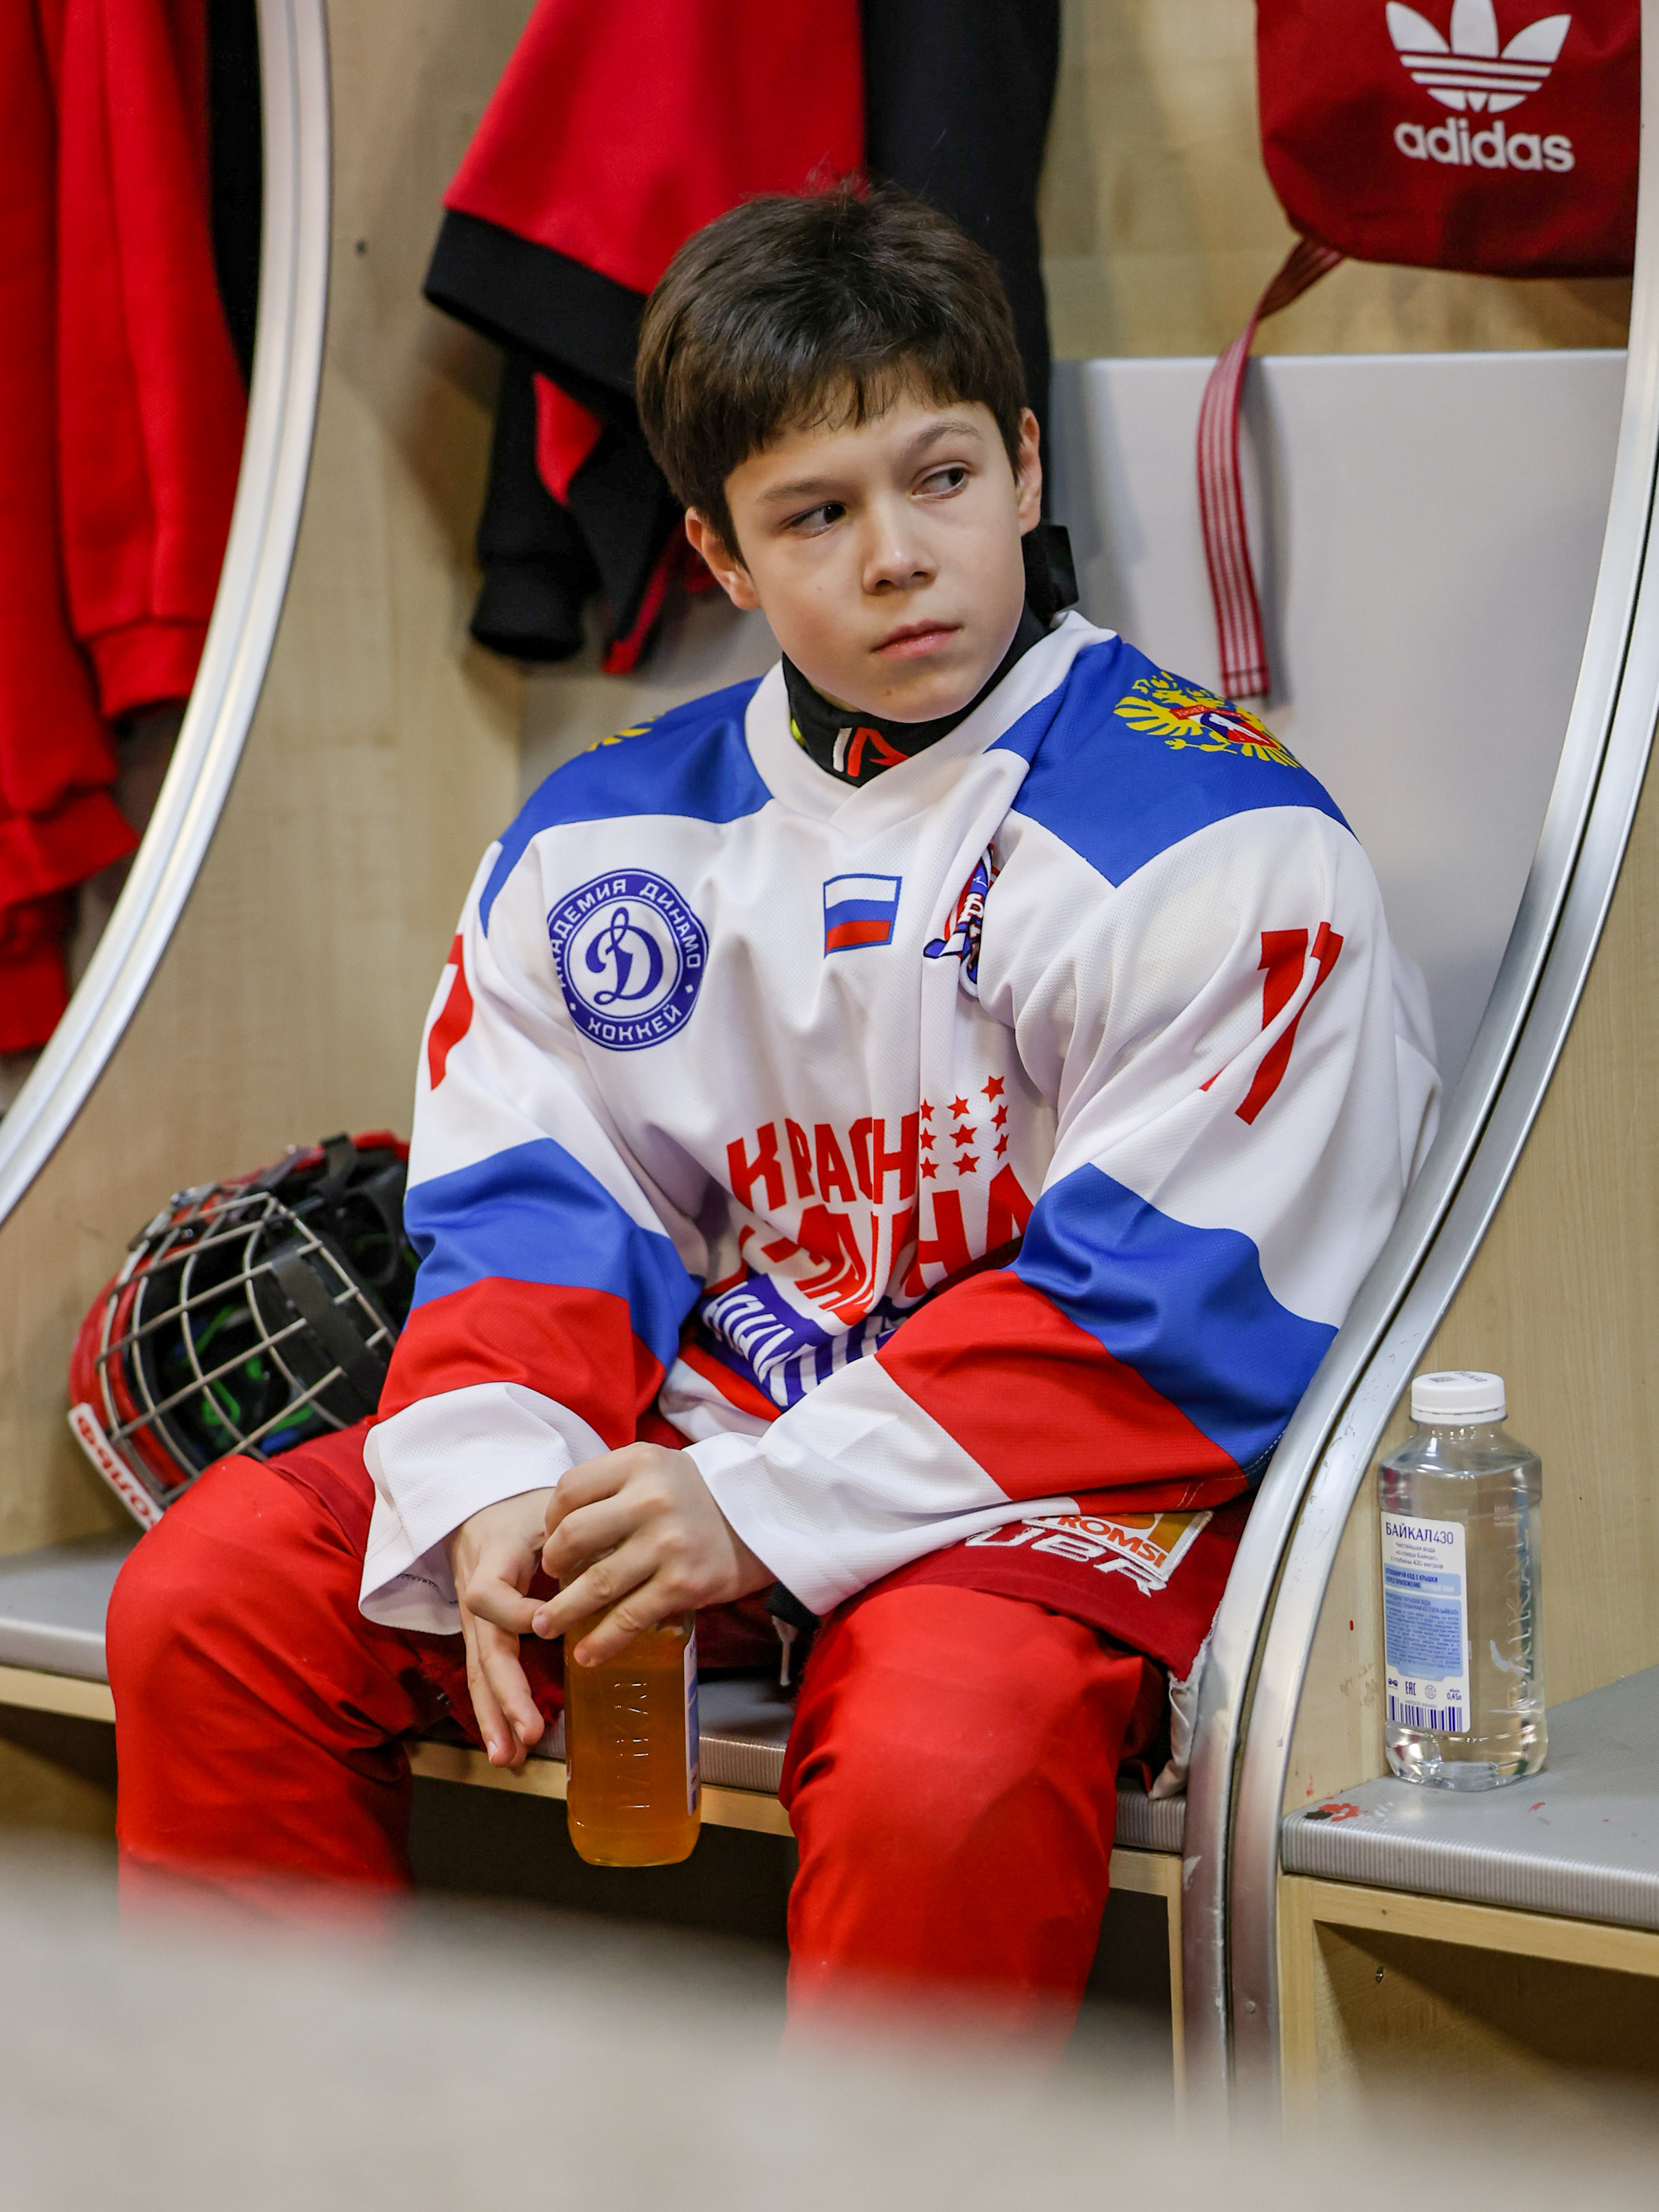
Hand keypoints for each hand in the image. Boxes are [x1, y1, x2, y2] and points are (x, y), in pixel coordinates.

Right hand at [443, 1488, 555, 1769]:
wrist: (483, 1506)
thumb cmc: (525, 1507)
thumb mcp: (547, 1508)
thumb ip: (573, 1535)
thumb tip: (615, 1562)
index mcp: (492, 1559)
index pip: (490, 1594)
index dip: (514, 1613)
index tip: (545, 1622)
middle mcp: (476, 1595)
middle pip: (483, 1650)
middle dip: (506, 1694)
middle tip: (528, 1731)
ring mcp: (474, 1620)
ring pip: (479, 1672)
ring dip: (494, 1716)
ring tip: (509, 1756)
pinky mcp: (481, 1635)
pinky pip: (483, 1675)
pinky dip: (494, 1712)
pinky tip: (504, 1748)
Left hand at [531, 1443, 772, 1666]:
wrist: (762, 1515)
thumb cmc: (697, 1495)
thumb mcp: (656, 1469)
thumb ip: (611, 1486)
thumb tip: (559, 1530)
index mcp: (638, 1464)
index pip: (570, 1490)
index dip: (551, 1519)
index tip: (555, 1540)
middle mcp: (650, 1500)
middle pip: (574, 1535)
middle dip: (555, 1565)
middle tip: (553, 1579)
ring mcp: (667, 1544)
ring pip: (597, 1583)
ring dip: (564, 1611)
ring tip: (546, 1627)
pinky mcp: (684, 1584)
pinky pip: (630, 1617)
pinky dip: (603, 1641)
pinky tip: (587, 1655)